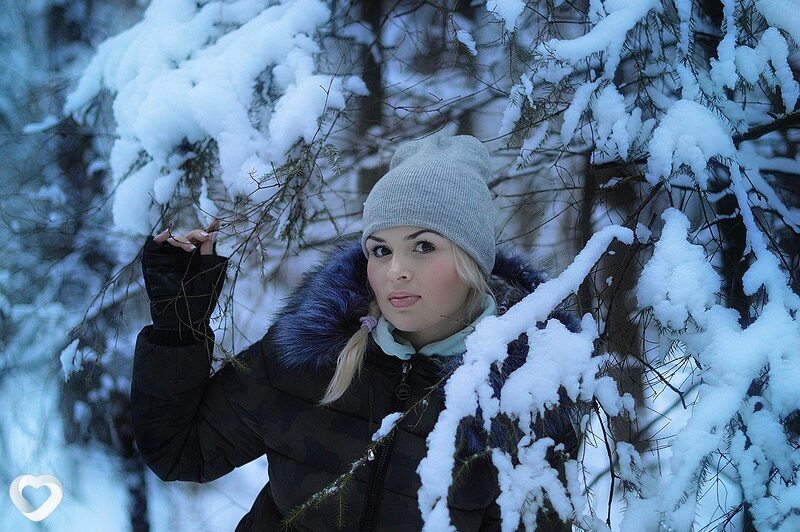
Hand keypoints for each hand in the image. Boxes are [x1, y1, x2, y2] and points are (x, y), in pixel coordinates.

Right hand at [142, 219, 227, 333]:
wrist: (183, 321)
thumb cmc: (201, 302)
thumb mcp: (210, 277)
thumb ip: (210, 256)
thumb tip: (212, 235)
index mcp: (198, 260)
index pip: (202, 241)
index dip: (209, 230)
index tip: (218, 222)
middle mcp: (182, 258)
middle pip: (188, 237)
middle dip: (196, 234)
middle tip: (206, 236)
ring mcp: (167, 260)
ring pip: (173, 239)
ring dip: (182, 239)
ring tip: (191, 249)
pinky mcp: (153, 264)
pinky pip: (153, 246)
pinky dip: (160, 238)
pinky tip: (168, 235)